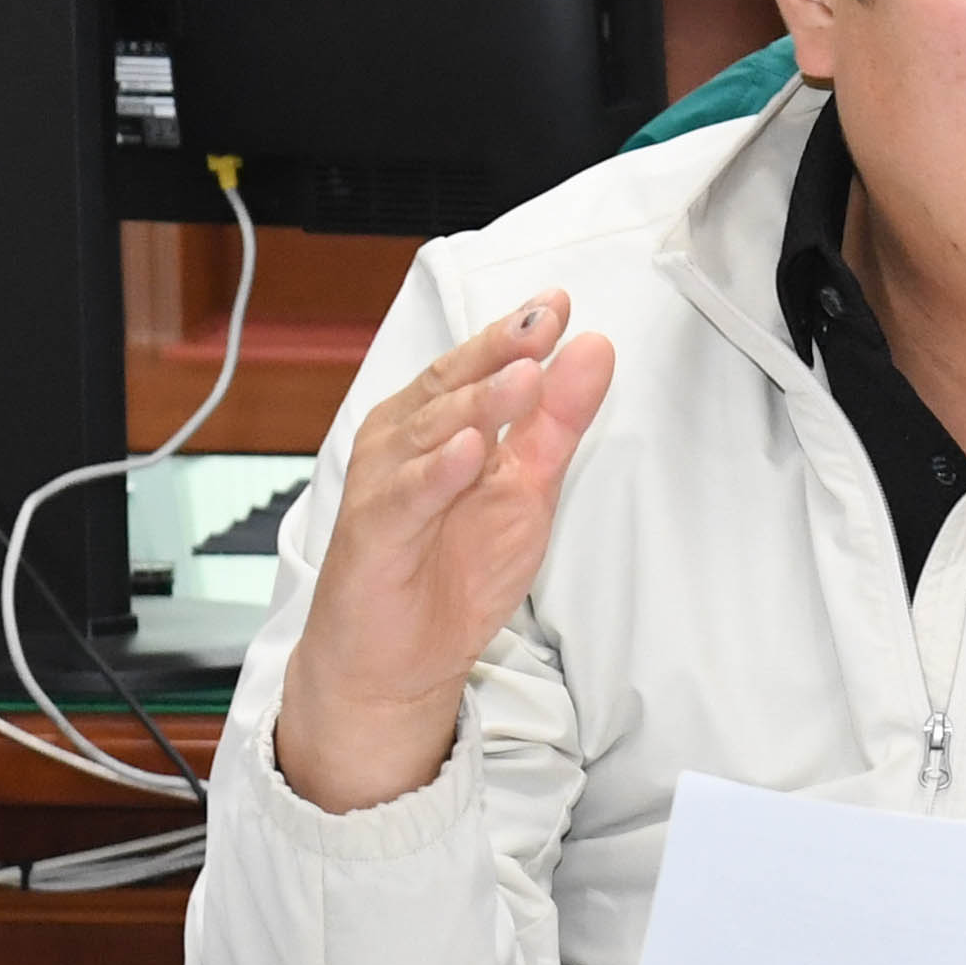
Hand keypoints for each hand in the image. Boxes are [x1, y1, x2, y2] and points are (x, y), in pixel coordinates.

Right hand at [273, 295, 617, 812]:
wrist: (398, 660)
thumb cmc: (453, 570)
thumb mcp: (526, 489)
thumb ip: (556, 421)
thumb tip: (593, 348)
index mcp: (436, 423)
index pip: (477, 366)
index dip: (517, 334)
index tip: (559, 304)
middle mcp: (402, 442)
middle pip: (450, 387)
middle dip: (498, 353)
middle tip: (544, 324)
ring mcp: (383, 485)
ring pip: (429, 433)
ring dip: (476, 402)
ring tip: (523, 375)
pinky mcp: (372, 535)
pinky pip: (405, 497)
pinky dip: (435, 472)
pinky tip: (468, 451)